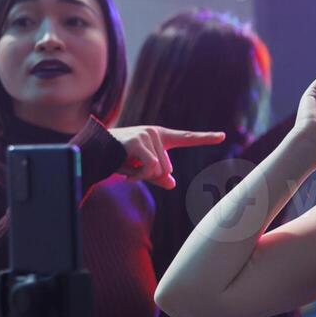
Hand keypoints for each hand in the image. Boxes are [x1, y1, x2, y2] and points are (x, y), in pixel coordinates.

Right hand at [105, 126, 226, 189]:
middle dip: (149, 176)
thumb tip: (171, 183)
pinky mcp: (138, 141)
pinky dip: (138, 177)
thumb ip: (157, 177)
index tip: (223, 135)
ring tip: (125, 166)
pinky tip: (125, 174)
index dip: (205, 137)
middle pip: (167, 169)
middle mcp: (155, 133)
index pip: (186, 137)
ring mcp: (147, 135)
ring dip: (142, 176)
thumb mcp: (140, 171)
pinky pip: (151, 169)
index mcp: (160, 138)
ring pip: (159, 170)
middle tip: (130, 169)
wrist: (91, 154)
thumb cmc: (116, 160)